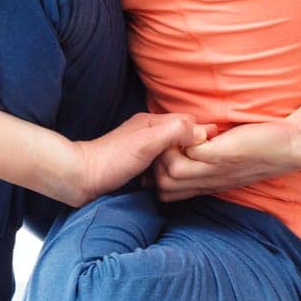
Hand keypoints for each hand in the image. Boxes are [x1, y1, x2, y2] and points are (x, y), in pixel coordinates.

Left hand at [72, 112, 210, 204]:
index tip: (218, 148)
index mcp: (153, 121)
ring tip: (196, 171)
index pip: (188, 122)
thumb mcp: (147, 143)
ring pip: (173, 150)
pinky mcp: (138, 163)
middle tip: (210, 163)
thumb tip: (201, 131)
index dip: (203, 134)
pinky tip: (175, 178)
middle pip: (182, 136)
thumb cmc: (113, 160)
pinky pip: (163, 162)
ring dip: (183, 159)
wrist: (82, 178)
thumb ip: (173, 132)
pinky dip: (171, 168)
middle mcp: (150, 131)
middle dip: (195, 147)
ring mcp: (144, 147)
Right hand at [146, 117, 300, 203]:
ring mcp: (214, 170)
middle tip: (167, 143)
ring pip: (170, 173)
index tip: (159, 157)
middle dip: (156, 164)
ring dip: (167, 151)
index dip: (156, 177)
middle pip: (163, 187)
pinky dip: (184, 140)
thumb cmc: (263, 150)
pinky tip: (197, 130)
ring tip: (179, 135)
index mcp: (209, 186)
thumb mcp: (230, 163)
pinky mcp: (222, 154)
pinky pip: (188, 153)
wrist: (293, 147)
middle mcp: (209, 182)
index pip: (167, 195)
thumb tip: (185, 147)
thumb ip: (207, 161)